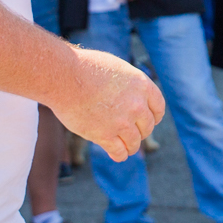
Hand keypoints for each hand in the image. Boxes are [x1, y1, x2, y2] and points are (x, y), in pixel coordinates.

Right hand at [45, 47, 161, 162]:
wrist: (65, 76)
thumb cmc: (85, 67)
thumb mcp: (117, 68)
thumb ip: (128, 85)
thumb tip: (132, 96)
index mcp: (142, 85)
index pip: (158, 107)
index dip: (154, 116)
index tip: (150, 121)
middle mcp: (137, 105)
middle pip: (147, 127)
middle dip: (140, 131)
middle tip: (132, 133)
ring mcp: (122, 122)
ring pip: (134, 142)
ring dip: (130, 146)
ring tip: (126, 148)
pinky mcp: (105, 135)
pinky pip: (119, 152)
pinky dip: (119, 155)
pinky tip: (117, 155)